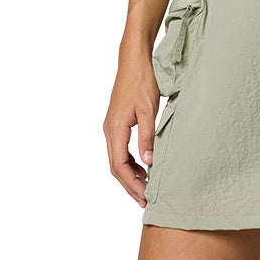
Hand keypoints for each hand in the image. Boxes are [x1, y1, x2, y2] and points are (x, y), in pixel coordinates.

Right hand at [103, 53, 159, 206]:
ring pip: (117, 159)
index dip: (131, 184)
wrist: (134, 60)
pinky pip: (120, 149)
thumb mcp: (149, 109)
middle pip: (116, 167)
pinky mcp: (117, 122)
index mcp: (115, 129)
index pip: (119, 166)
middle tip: (145, 200)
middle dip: (130, 185)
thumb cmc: (142, 81)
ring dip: (130, 174)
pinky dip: (130, 161)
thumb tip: (148, 162)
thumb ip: (148, 136)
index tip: (145, 197)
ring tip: (146, 187)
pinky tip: (143, 166)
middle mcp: (109, 130)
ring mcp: (112, 126)